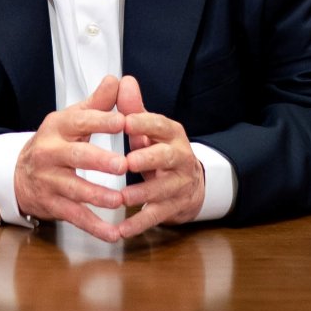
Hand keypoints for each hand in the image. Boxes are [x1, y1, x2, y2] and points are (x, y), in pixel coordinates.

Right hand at [14, 75, 129, 241]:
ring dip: (98, 197)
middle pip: (76, 156)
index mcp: (58, 127)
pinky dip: (95, 227)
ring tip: (120, 200)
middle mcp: (50, 153)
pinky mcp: (52, 204)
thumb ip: (98, 103)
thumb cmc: (56, 142)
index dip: (101, 121)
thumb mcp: (72, 119)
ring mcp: (49, 180)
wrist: (19, 174)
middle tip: (123, 165)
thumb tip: (118, 80)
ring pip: (75, 190)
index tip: (123, 122)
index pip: (81, 121)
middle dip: (99, 161)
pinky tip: (113, 233)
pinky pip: (75, 216)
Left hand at [116, 75, 204, 237]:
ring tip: (122, 198)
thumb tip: (122, 80)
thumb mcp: (148, 129)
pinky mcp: (175, 207)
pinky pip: (157, 215)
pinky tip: (121, 230)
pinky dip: (139, 224)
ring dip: (142, 194)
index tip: (123, 121)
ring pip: (163, 189)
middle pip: (167, 157)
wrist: (189, 183)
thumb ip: (133, 108)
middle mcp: (179, 157)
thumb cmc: (159, 150)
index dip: (143, 122)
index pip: (159, 124)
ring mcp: (179, 184)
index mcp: (171, 133)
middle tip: (127, 162)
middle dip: (148, 159)